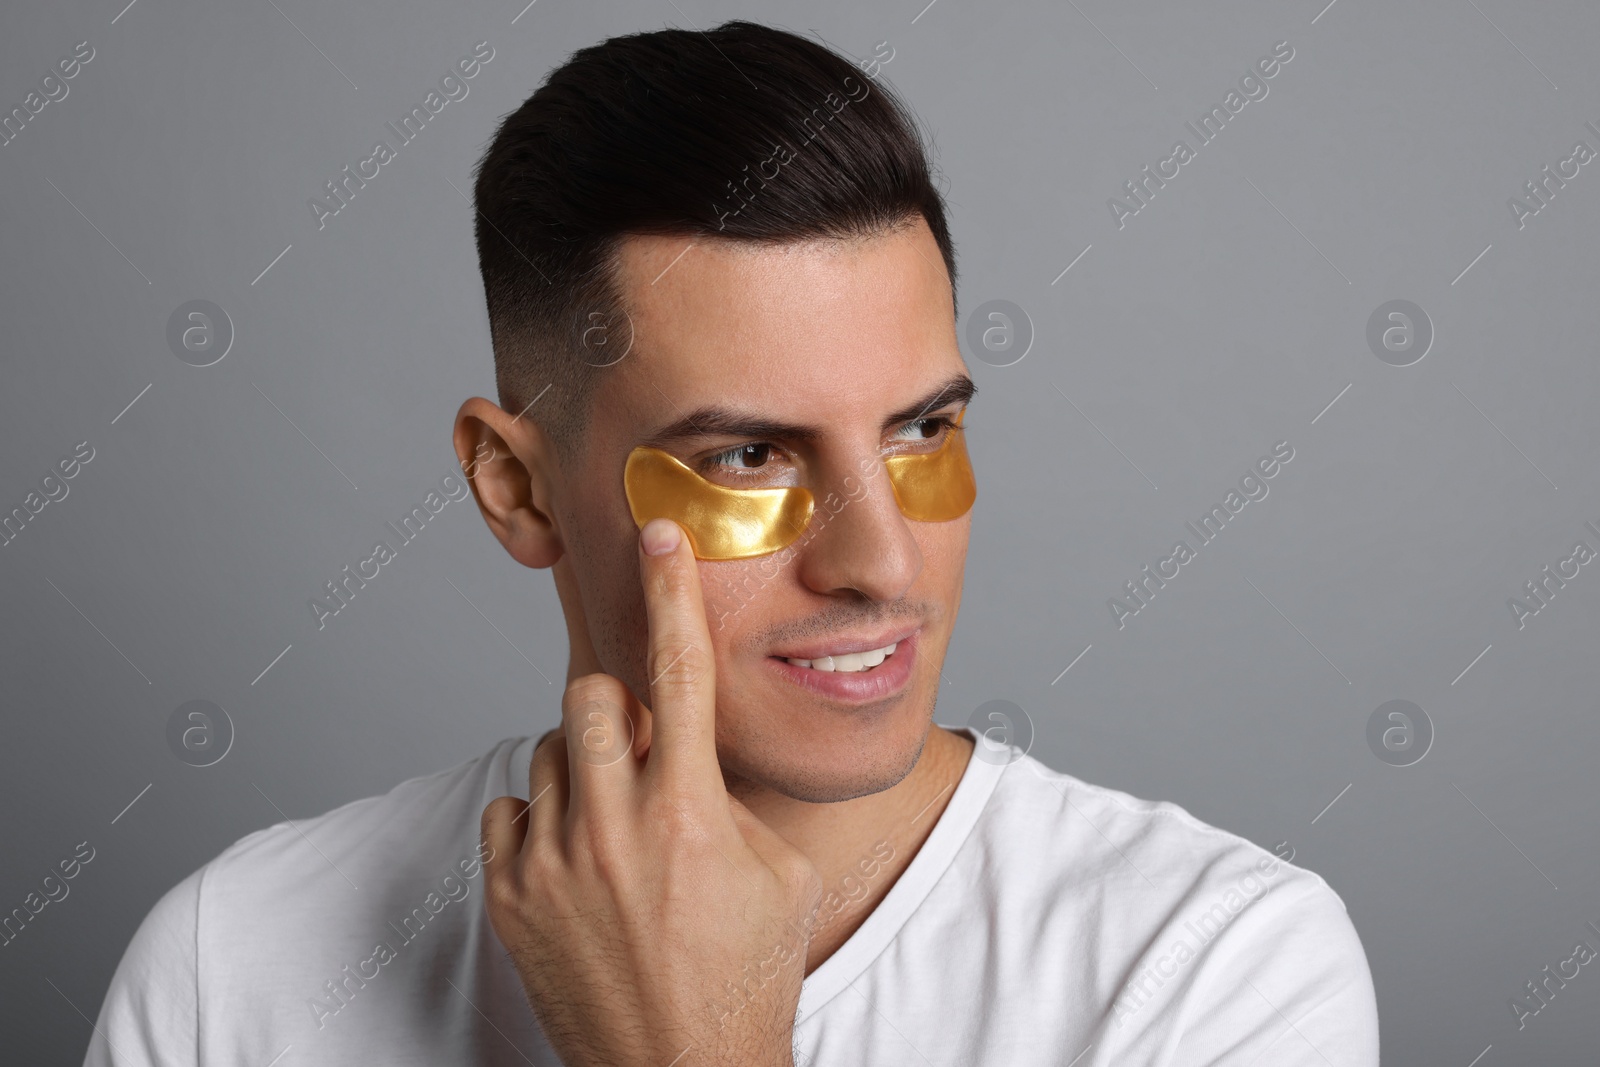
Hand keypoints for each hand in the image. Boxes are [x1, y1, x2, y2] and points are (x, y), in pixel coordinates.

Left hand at [481, 517, 823, 1066]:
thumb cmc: (746, 977)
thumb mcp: (777, 871)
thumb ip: (729, 791)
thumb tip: (683, 744)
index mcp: (690, 814)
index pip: (678, 671)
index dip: (670, 592)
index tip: (658, 537)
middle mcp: (613, 830)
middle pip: (591, 695)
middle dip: (621, 709)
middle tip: (647, 758)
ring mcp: (553, 865)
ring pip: (550, 750)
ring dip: (586, 767)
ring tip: (619, 830)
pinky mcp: (509, 899)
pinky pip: (511, 810)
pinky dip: (544, 820)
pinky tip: (579, 863)